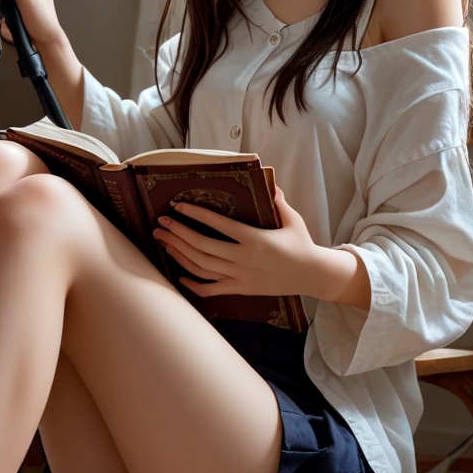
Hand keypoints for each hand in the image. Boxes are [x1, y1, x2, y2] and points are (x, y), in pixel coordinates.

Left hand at [152, 186, 321, 298]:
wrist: (312, 276)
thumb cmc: (301, 245)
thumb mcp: (293, 220)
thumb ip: (278, 202)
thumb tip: (271, 183)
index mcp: (254, 239)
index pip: (219, 224)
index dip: (196, 214)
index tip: (178, 206)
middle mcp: (243, 259)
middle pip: (202, 246)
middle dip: (178, 233)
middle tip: (161, 223)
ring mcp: (240, 277)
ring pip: (202, 267)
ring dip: (179, 253)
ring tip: (164, 241)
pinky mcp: (241, 290)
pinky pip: (211, 290)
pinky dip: (193, 284)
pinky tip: (180, 275)